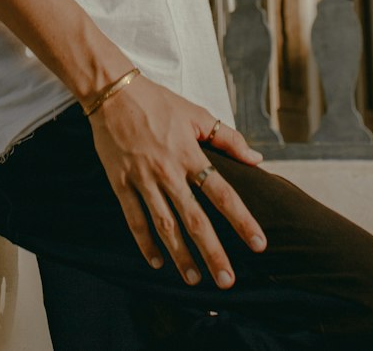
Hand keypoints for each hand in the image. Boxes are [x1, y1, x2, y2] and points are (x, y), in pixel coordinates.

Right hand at [87, 76, 266, 288]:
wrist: (113, 92)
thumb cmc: (158, 102)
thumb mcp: (196, 114)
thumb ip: (228, 138)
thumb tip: (257, 159)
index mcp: (190, 153)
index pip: (222, 193)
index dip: (242, 220)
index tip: (259, 244)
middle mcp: (168, 170)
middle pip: (195, 219)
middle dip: (213, 252)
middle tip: (227, 281)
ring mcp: (143, 179)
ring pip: (165, 226)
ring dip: (181, 255)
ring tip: (194, 280)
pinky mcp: (120, 183)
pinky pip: (134, 219)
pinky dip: (145, 243)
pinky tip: (157, 261)